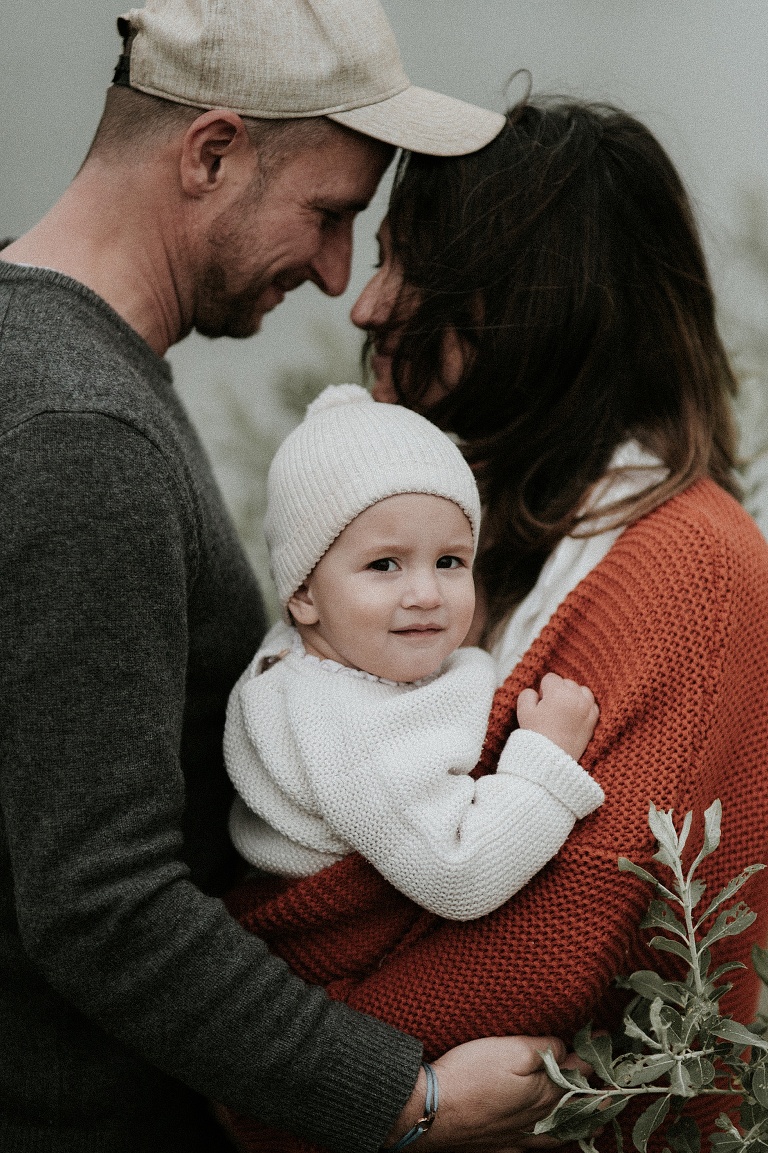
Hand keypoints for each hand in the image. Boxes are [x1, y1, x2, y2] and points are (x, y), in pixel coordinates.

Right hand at [386, 1035, 588, 1151]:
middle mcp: (539, 1120)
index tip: (603, 1037)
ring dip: (580, 1124)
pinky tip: (549, 1142)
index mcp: (546, 1092)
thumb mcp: (509, 1048)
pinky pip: (535, 1150)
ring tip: (595, 1121)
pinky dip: (551, 1144)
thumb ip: (543, 1048)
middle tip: (610, 1084)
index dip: (593, 1053)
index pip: (580, 1072)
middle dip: (595, 1094)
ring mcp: (520, 1139)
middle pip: (576, 1108)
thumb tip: (566, 1049)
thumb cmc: (469, 1075)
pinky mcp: (500, 1149)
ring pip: (560, 1134)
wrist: (430, 1114)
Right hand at [516, 673, 598, 761]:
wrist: (551, 760)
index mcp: (558, 692)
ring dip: (573, 696)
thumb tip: (536, 692)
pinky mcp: (593, 720)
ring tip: (563, 710)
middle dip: (558, 691)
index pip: (550, 678)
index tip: (540, 703)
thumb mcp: (523, 711)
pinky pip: (591, 704)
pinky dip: (584, 706)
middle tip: (550, 709)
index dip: (543, 690)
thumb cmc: (536, 736)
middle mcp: (576, 697)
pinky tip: (574, 716)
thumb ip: (527, 694)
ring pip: (581, 690)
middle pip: (566, 682)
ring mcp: (587, 708)